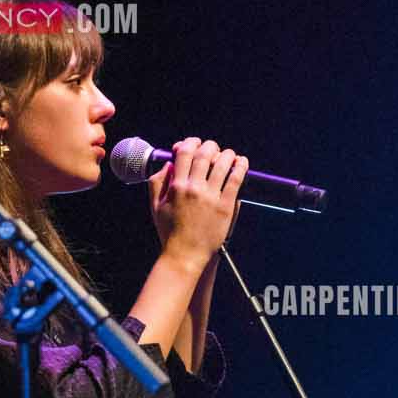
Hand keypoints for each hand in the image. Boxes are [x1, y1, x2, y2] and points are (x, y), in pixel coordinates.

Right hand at [149, 137, 247, 266]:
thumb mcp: (155, 207)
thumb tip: (168, 164)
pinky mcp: (225, 206)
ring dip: (227, 154)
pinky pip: (236, 179)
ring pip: (222, 163)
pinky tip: (241, 163)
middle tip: (212, 149)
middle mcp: (193, 189)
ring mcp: (211, 197)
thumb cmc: (170, 233)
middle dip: (210, 146)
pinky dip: (240, 167)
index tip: (194, 144)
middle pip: (204, 154)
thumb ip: (157, 183)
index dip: (190, 142)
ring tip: (228, 155)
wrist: (185, 255)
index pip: (185, 152)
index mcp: (176, 187)